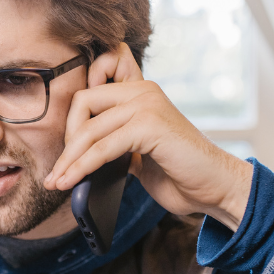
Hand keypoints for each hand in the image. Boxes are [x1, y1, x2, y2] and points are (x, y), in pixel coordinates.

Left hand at [43, 43, 253, 230]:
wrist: (216, 188)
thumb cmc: (180, 173)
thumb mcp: (139, 153)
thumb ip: (115, 143)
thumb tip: (75, 156)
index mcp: (140, 92)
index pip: (92, 86)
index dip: (73, 116)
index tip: (66, 150)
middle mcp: (143, 91)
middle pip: (82, 103)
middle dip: (66, 140)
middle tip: (58, 171)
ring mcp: (147, 105)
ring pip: (89, 128)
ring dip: (68, 160)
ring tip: (57, 182)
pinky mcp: (150, 125)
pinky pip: (103, 146)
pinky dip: (82, 166)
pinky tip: (71, 182)